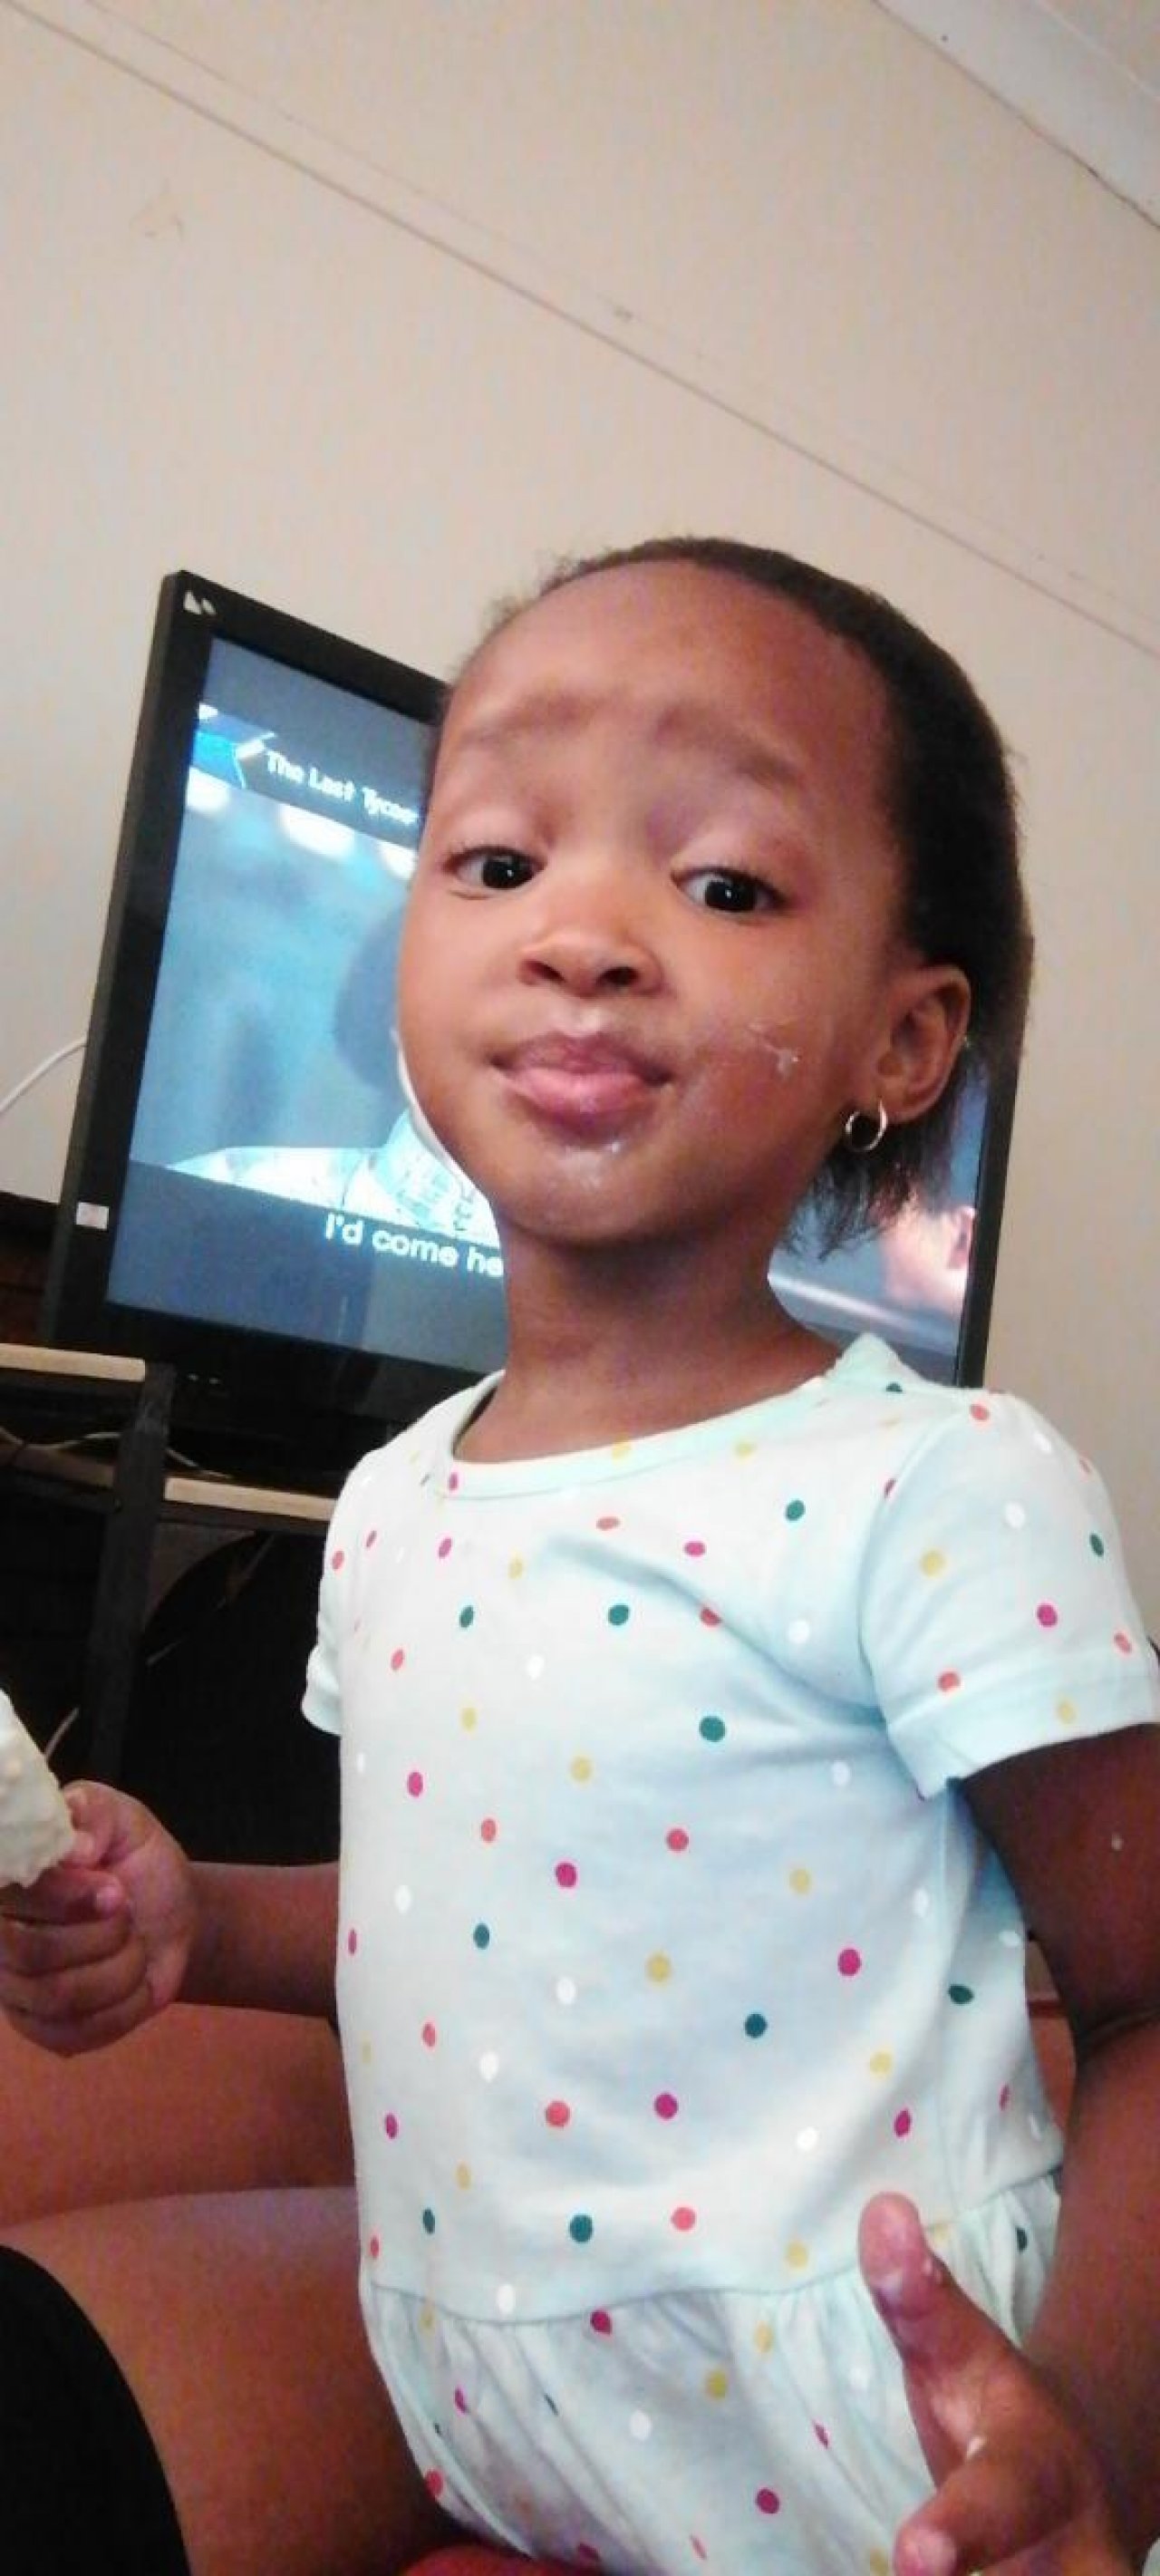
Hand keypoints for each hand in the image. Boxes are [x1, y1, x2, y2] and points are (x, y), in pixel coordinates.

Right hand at [0, 1781, 195, 2053]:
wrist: (171, 1913)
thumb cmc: (134, 1860)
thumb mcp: (124, 1819)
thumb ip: (94, 1813)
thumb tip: (75, 1847)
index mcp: (9, 1885)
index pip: (9, 1898)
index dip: (63, 1898)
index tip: (112, 1888)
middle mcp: (0, 1938)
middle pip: (31, 1953)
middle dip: (100, 1934)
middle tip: (127, 1911)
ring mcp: (17, 1990)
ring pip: (58, 1996)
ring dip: (118, 1967)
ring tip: (134, 1942)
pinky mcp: (46, 2030)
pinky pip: (78, 2033)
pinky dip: (125, 2004)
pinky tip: (136, 1977)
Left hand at [859, 2193, 1130, 2575]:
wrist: (1092, 2480)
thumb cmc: (1005, 2419)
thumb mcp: (964, 2358)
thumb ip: (920, 2298)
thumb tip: (878, 2214)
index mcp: (1042, 2479)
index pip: (997, 2505)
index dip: (959, 2536)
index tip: (914, 2551)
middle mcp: (1078, 2563)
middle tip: (921, 2572)